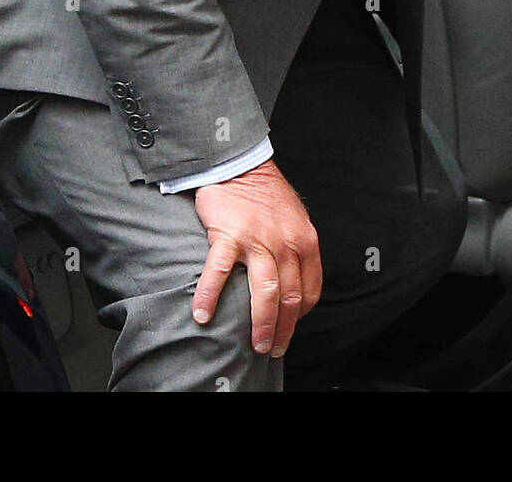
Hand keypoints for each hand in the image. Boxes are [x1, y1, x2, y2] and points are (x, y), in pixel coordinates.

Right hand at [192, 158, 321, 357]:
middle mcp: (285, 243)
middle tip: (272, 348)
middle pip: (289, 297)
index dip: (300, 314)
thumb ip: (297, 248)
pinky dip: (210, 297)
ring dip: (260, 324)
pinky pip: (219, 273)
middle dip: (282, 329)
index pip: (309, 289)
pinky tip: (202, 316)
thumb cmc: (266, 194)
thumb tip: (293, 280)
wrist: (240, 163)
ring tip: (254, 345)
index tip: (289, 327)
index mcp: (304, 240)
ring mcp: (257, 240)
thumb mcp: (295, 219)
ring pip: (264, 293)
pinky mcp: (229, 235)